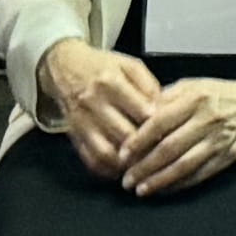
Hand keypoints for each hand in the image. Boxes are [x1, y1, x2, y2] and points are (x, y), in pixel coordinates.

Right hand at [37, 41, 167, 178]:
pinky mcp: (73, 135)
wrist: (65, 67)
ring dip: (126, 164)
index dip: (158, 126)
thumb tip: (162, 111)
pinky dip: (107, 169)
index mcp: (111, 81)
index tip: (171, 133)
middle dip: (145, 148)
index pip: (140, 111)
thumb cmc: (103, 67)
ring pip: (106, 152)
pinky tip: (122, 169)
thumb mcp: (129, 65)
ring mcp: (81, 121)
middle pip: (124, 135)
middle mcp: (93, 102)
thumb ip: (148, 85)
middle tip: (160, 155)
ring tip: (142, 166)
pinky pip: (90, 159)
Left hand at [116, 72, 235, 198]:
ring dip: (159, 181)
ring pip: (183, 166)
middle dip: (144, 167)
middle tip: (126, 179)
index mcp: (195, 99)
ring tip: (140, 189)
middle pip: (169, 148)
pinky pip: (198, 175)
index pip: (160, 122)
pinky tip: (163, 190)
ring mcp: (217, 142)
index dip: (138, 140)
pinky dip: (179, 185)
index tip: (122, 154)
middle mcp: (206, 120)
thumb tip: (137, 114)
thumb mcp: (192, 85)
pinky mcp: (225, 158)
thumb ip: (165, 98)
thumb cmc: (220, 94)